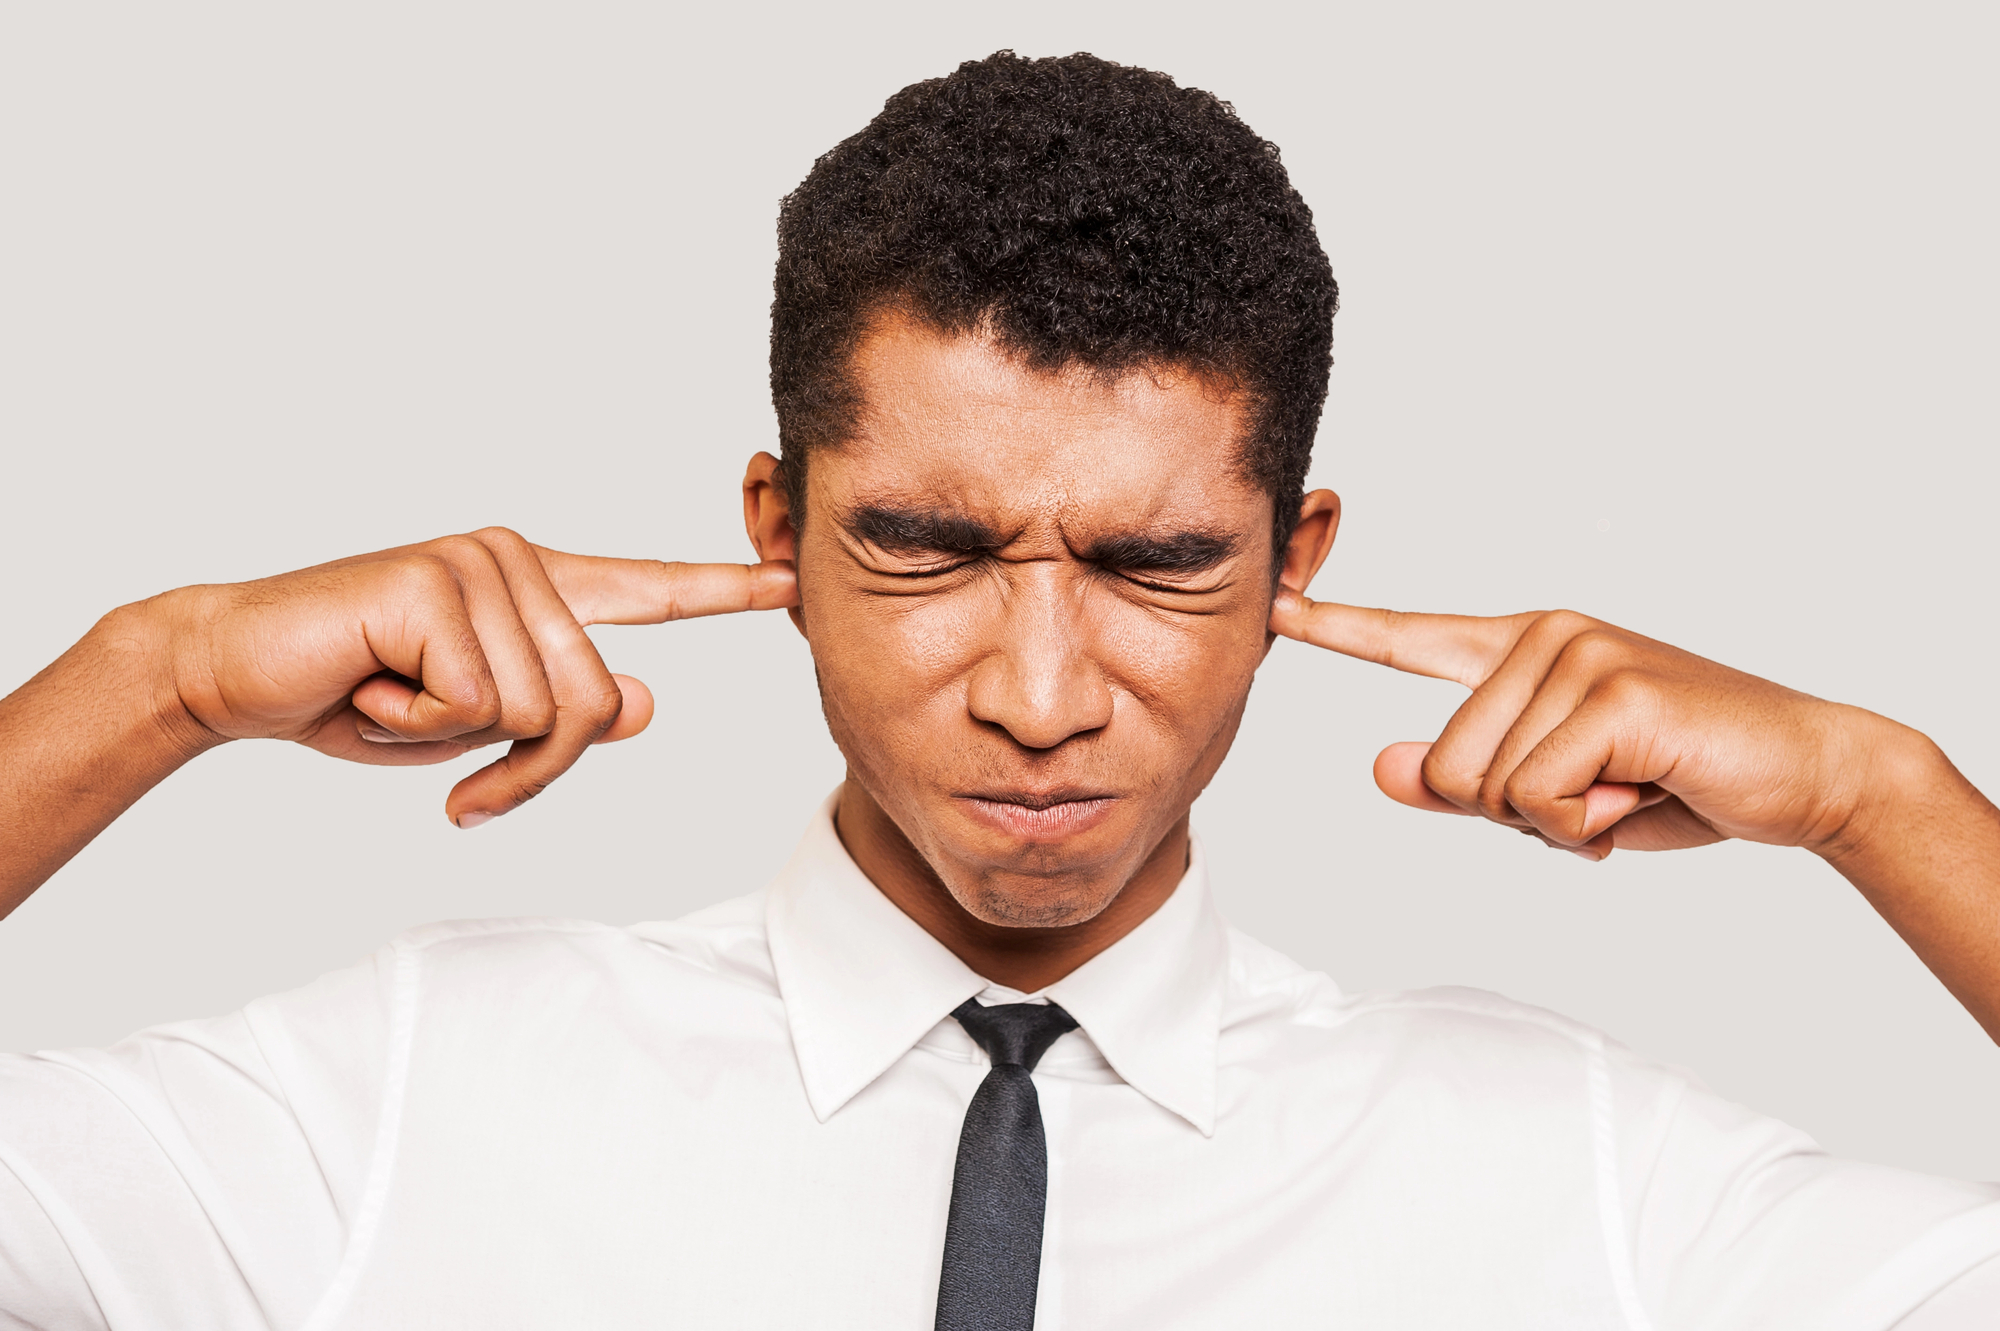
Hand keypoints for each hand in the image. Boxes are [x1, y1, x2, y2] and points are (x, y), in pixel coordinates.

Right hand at [156, 528, 797, 825]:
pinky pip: (478, 702)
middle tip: (458, 778)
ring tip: (396, 707)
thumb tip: (645, 703)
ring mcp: (479, 563)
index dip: (720, 593)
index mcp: (535, 592)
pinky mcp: (438, 581)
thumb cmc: (360, 697)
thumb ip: (558, 715)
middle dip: (526, 767)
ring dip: (464, 748)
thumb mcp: (475, 728)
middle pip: (593, 705)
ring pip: (542, 710)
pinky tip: (372, 684)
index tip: (792, 581)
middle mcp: (517, 564)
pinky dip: (419, 724)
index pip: (643, 592)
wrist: (237, 672)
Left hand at [1267, 596, 1901, 861]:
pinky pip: (1538, 796)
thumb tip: (1384, 767)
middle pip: (1445, 768)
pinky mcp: (1613, 690)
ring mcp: (1578, 656)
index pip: (1412, 638)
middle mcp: (1543, 638)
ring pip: (1487, 788)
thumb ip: (1469, 783)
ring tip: (1627, 788)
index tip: (1274, 603)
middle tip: (1598, 796)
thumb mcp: (1557, 793)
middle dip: (1516, 816)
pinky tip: (1641, 792)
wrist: (1803, 773)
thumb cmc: (1674, 779)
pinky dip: (1586, 826)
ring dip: (1560, 823)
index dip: (1338, 627)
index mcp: (1522, 652)